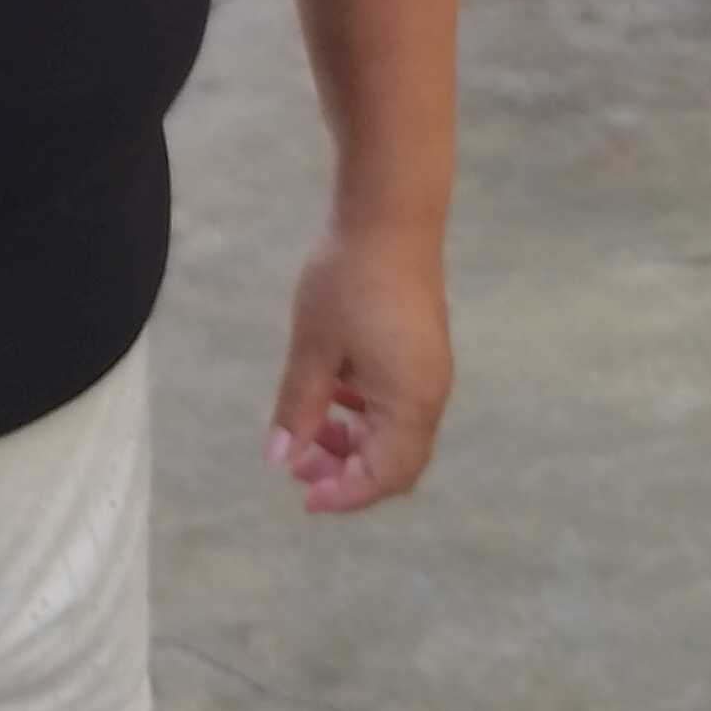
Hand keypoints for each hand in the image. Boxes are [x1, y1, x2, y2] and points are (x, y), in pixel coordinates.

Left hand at [265, 217, 451, 516]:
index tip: (303, 494)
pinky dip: (363, 411)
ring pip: (394, 433)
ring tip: (309, 431)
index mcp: (409, 403)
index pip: (384, 476)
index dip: (344, 494)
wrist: (390, 215)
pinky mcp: (420, 351)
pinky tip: (331, 391)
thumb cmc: (347, 280)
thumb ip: (300, 407)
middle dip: (347, 472)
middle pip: (395, 462)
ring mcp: (428, 372)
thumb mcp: (314, 348)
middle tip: (298, 466)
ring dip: (353, 441)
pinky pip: (396, 403)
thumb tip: (282, 459)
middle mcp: (429, 395)